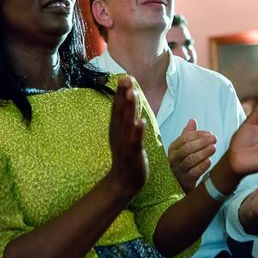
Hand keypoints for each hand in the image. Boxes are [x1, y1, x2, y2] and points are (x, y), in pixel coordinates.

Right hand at [108, 77, 147, 195]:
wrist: (123, 181)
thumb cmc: (126, 155)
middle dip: (123, 94)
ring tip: (132, 93)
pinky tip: (141, 121)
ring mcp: (125, 143)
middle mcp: (118, 133)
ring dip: (129, 108)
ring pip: (127, 122)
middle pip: (120, 111)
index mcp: (116, 128)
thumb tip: (127, 102)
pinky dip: (138, 131)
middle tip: (126, 78)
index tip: (124, 76)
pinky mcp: (132, 153)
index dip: (120, 92)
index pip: (117, 107)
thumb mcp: (123, 134)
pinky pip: (135, 141)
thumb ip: (124, 118)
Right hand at [168, 119, 216, 192]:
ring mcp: (178, 170)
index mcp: (173, 148)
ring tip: (214, 148)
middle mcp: (173, 159)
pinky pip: (193, 172)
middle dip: (202, 142)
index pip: (185, 138)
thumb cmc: (183, 162)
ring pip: (191, 160)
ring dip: (203, 153)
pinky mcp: (185, 181)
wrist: (180, 184)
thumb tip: (192, 120)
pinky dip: (202, 166)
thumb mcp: (182, 148)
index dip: (198, 134)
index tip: (210, 133)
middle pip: (187, 148)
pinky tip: (209, 161)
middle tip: (214, 139)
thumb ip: (188, 135)